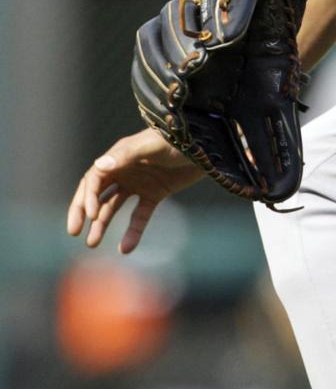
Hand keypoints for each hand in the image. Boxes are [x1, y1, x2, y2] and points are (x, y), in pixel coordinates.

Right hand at [66, 128, 203, 253]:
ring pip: (114, 206)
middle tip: (74, 232)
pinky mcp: (156, 193)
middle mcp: (125, 170)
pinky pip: (139, 215)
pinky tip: (125, 248)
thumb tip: (99, 166)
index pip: (94, 179)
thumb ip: (127, 155)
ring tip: (92, 243)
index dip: (89, 197)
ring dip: (103, 224)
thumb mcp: (153, 146)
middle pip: (97, 193)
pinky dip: (132, 231)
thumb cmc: (177, 140)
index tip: (91, 215)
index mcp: (119, 157)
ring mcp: (140, 183)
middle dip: (84, 212)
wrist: (208, 146)